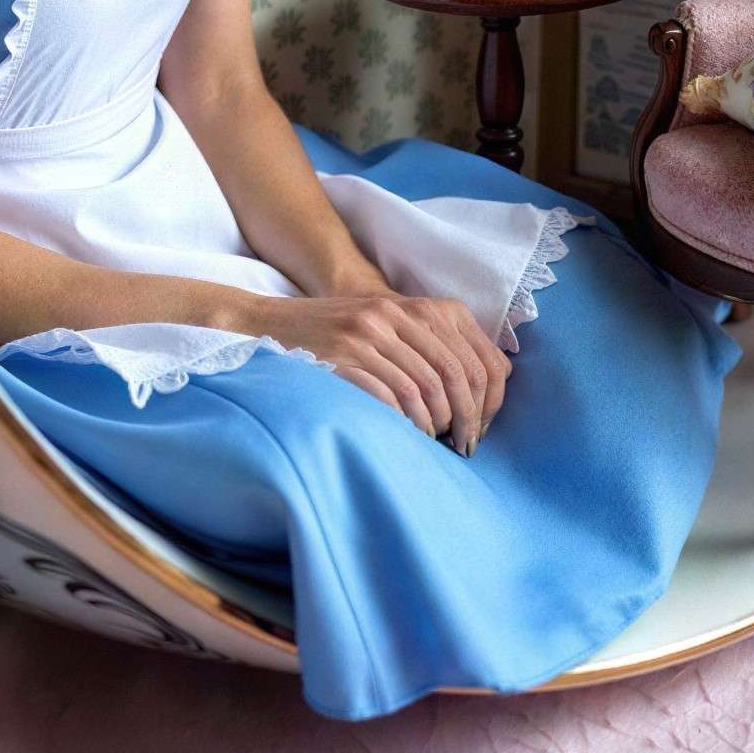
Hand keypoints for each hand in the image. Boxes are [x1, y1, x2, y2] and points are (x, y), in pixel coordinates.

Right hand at [247, 289, 511, 452]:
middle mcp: (392, 316)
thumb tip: (478, 391)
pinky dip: (404, 423)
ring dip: (434, 425)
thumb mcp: (386, 322)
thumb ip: (429, 343)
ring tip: (433, 441)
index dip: (483, 399)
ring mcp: (365, 336)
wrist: (270, 323)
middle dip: (464, 418)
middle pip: (450, 375)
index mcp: (415, 307)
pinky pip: (388, 399)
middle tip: (463, 445)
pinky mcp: (341, 359)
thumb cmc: (338, 332)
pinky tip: (405, 434)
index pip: (469, 357)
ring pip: (422, 390)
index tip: (479, 426)